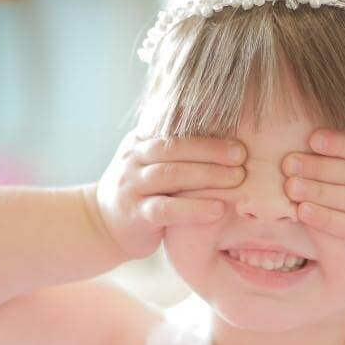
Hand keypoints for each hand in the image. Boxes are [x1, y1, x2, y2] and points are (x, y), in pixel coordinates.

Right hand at [96, 132, 246, 259]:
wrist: (103, 225)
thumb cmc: (141, 190)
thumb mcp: (150, 161)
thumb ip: (174, 145)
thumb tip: (220, 119)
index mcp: (140, 141)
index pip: (173, 126)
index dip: (204, 127)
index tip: (235, 128)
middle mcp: (133, 159)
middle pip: (173, 147)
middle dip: (211, 150)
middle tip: (242, 154)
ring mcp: (132, 187)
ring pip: (170, 175)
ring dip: (206, 176)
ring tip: (237, 179)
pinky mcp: (136, 215)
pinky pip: (166, 209)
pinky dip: (193, 209)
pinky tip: (218, 209)